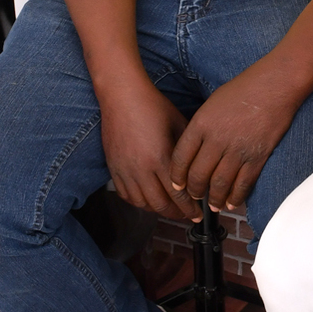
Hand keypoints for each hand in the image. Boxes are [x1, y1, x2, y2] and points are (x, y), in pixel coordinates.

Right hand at [100, 77, 191, 220]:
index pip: (178, 195)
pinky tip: (148, 199)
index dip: (190, 209)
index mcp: (160, 159)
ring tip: (169, 208)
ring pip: (142, 204)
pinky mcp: (113, 168)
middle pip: (160, 205)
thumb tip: (199, 169)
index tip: (198, 215)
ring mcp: (124, 170)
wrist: (122, 96)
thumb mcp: (180, 125)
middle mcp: (140, 169)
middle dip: (176, 214)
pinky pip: (126, 195)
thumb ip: (188, 151)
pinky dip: (138, 202)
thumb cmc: (154, 106)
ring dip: (158, 210)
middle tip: (186, 215)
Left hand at [169, 63, 299, 212]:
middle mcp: (216, 140)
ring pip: (219, 184)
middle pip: (198, 175)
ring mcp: (237, 150)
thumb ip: (201, 127)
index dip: (176, 177)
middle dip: (194, 191)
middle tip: (195, 197)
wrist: (274, 85)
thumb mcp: (212, 103)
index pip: (180, 159)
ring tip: (213, 205)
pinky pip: (243, 184)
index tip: (177, 185)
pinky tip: (232, 202)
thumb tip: (194, 150)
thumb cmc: (244, 89)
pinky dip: (236, 197)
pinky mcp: (257, 157)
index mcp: (201, 124)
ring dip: (214, 199)